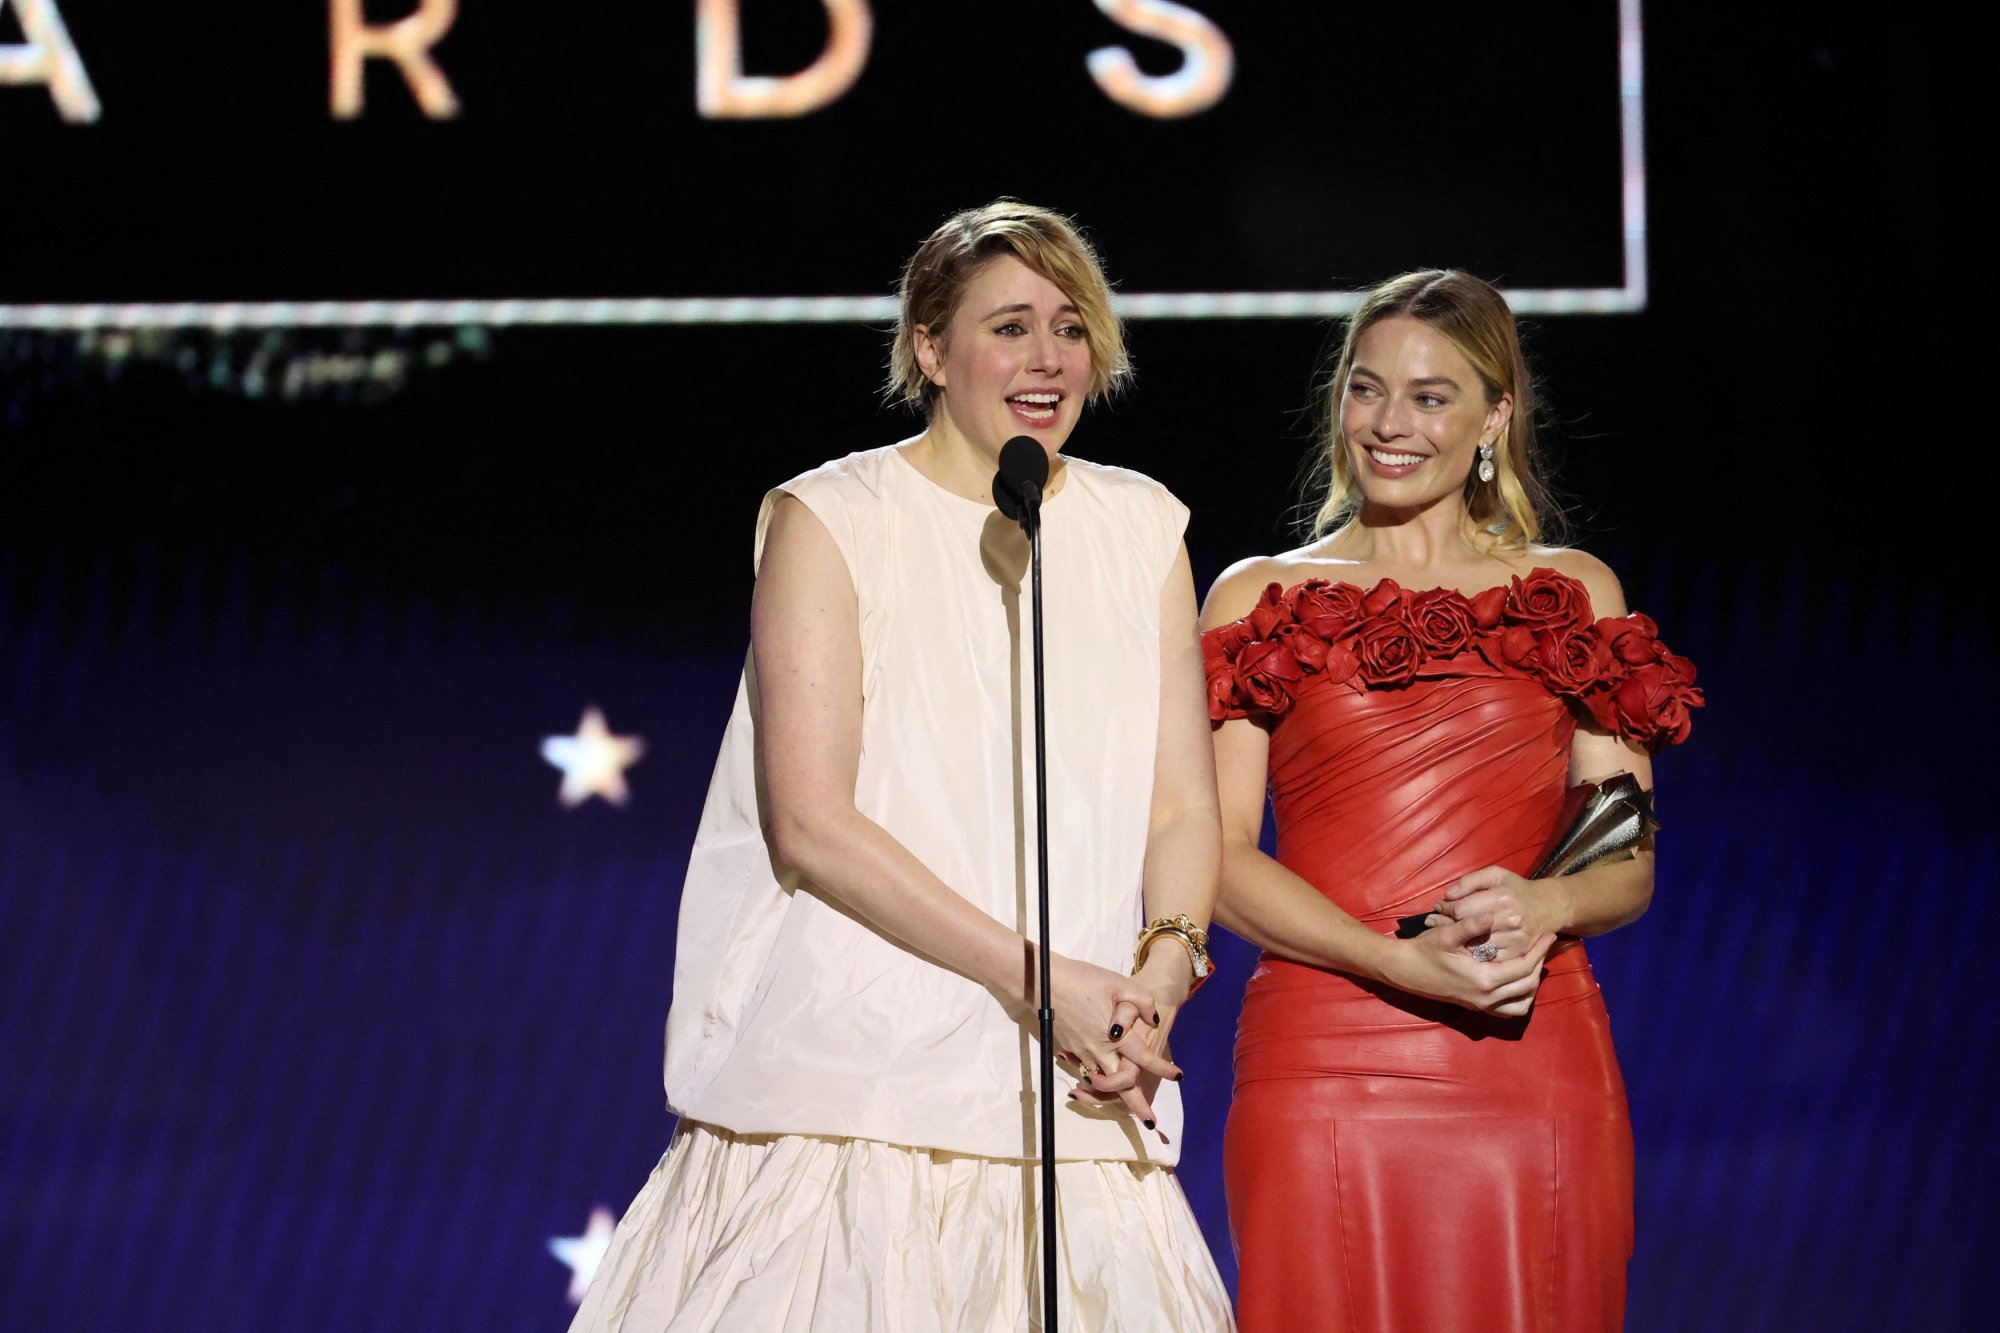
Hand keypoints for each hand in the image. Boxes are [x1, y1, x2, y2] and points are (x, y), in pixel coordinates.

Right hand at [1046, 952, 1182, 1127]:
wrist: (1045, 984)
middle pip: (1121, 1086)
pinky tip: (1102, 1083)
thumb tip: (1153, 1020)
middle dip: (1137, 1105)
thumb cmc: (1084, 980)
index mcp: (1116, 1036)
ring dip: (1116, 1098)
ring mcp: (1082, 1053)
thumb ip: (1142, 1001)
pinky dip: (1096, 1084)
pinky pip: (1086, 1074)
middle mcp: (1100, 1051)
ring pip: (1102, 1085)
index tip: (1178, 1076)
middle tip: (1150, 1121)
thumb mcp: (1119, 983)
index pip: (1145, 1059)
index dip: (1163, 1069)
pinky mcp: (1070, 1051)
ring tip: (1129, 1107)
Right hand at [1384, 912, 1555, 1017]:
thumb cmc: (1425, 950)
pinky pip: (1508, 1010)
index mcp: (1484, 979)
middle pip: (1528, 985)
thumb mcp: (1446, 934)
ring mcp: (1482, 1005)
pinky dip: (1519, 999)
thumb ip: (1471, 925)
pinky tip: (1518, 982)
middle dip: (1541, 964)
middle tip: (1545, 945)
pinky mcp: (1477, 1006)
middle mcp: (1486, 997)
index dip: (1540, 950)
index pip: (1524, 967)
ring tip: (1534, 963)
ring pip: (1522, 1003)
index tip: (1549, 935)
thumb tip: (1492, 914)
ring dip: (1532, 984)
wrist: (1405, 970)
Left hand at [1429, 866, 1564, 963]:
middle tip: (1434, 922)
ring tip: (1446, 934)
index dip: (1445, 909)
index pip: (1462, 909)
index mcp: (1503, 898)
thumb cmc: (1516, 889)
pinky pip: (1489, 959)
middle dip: (1446, 925)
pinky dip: (1475, 955)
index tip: (1439, 907)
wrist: (1548, 908)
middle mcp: (1510, 920)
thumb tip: (1449, 895)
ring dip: (1458, 942)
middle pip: (1467, 929)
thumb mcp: (1496, 875)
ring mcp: (1516, 940)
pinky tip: (1465, 947)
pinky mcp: (1519, 954)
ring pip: (1476, 947)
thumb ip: (1471, 881)